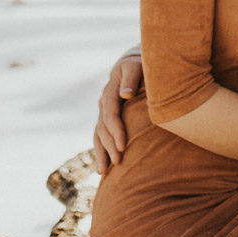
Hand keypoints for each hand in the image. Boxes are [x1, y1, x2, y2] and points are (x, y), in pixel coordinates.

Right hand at [92, 54, 143, 174]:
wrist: (131, 65)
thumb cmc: (139, 66)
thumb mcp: (136, 67)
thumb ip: (132, 78)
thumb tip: (126, 94)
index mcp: (111, 91)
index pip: (111, 113)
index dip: (116, 130)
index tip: (122, 145)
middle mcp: (103, 103)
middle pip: (103, 128)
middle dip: (109, 146)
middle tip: (118, 161)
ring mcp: (102, 112)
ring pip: (98, 135)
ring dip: (101, 153)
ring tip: (105, 171)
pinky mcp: (104, 120)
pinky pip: (99, 137)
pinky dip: (100, 152)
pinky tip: (103, 168)